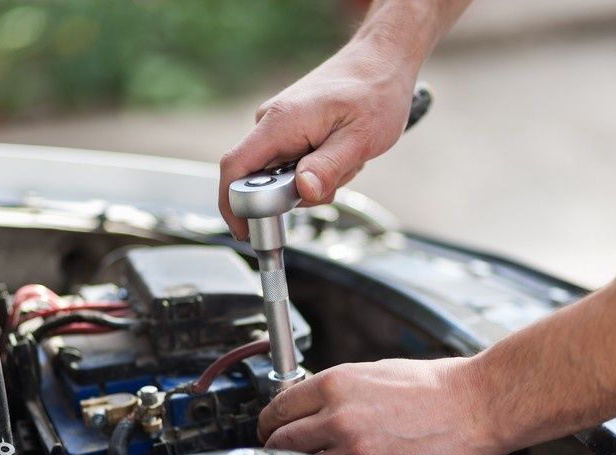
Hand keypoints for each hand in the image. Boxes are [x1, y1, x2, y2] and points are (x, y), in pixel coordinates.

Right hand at [219, 41, 417, 238]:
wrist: (383, 60)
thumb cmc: (376, 91)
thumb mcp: (360, 137)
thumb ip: (329, 166)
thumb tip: (304, 191)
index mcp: (281, 122)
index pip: (235, 168)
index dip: (232, 206)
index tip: (244, 232)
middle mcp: (272, 123)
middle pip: (261, 181)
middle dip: (297, 195)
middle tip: (335, 180)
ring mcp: (280, 127)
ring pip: (282, 177)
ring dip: (315, 182)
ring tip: (345, 159)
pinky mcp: (290, 131)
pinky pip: (293, 166)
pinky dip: (318, 170)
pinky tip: (340, 155)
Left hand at [257, 358, 504, 454]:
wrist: (476, 407)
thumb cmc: (433, 388)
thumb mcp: (374, 373)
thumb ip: (336, 391)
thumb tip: (308, 407)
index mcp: (336, 384)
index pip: (278, 407)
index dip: (268, 423)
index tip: (269, 430)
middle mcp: (339, 415)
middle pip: (281, 441)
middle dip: (276, 449)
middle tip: (281, 454)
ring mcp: (355, 450)